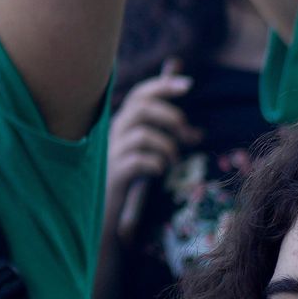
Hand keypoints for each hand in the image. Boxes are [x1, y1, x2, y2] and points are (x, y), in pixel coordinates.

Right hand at [105, 69, 193, 239]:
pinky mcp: (114, 175)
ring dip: (167, 146)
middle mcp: (113, 134)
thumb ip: (163, 142)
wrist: (101, 214)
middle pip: (140, 107)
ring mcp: (111, 154)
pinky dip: (155, 163)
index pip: (139, 94)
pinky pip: (138, 161)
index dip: (162, 84)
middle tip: (187, 132)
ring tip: (174, 162)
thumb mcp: (143, 157)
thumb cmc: (127, 183)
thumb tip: (196, 133)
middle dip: (170, 114)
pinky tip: (160, 172)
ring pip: (142, 134)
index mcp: (121, 125)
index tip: (189, 84)